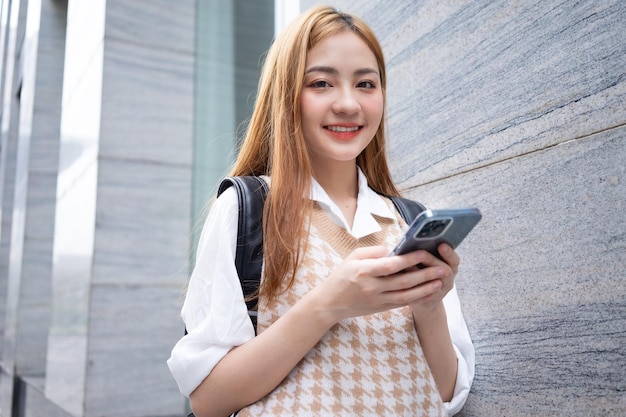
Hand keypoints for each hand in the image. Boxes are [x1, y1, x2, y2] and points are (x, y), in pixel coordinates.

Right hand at [311, 246, 451, 323]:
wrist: (330, 303)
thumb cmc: (341, 275)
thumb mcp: (353, 257)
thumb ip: (374, 252)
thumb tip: (395, 249)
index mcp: (363, 271)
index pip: (391, 265)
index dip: (409, 260)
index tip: (424, 253)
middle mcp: (372, 287)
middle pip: (403, 281)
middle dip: (425, 275)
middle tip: (442, 268)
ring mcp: (377, 300)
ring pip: (406, 295)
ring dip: (425, 289)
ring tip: (440, 282)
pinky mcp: (381, 308)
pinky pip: (402, 303)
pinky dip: (416, 298)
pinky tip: (428, 292)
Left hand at [408, 243, 458, 313]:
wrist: (425, 299)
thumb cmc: (423, 273)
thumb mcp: (427, 261)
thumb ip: (424, 253)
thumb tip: (411, 241)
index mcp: (449, 266)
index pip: (454, 259)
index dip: (449, 252)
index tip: (441, 245)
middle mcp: (448, 278)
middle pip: (446, 270)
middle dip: (433, 261)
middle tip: (423, 254)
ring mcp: (440, 291)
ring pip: (436, 283)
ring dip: (423, 274)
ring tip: (410, 266)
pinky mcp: (430, 300)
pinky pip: (424, 295)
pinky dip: (415, 288)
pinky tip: (405, 281)